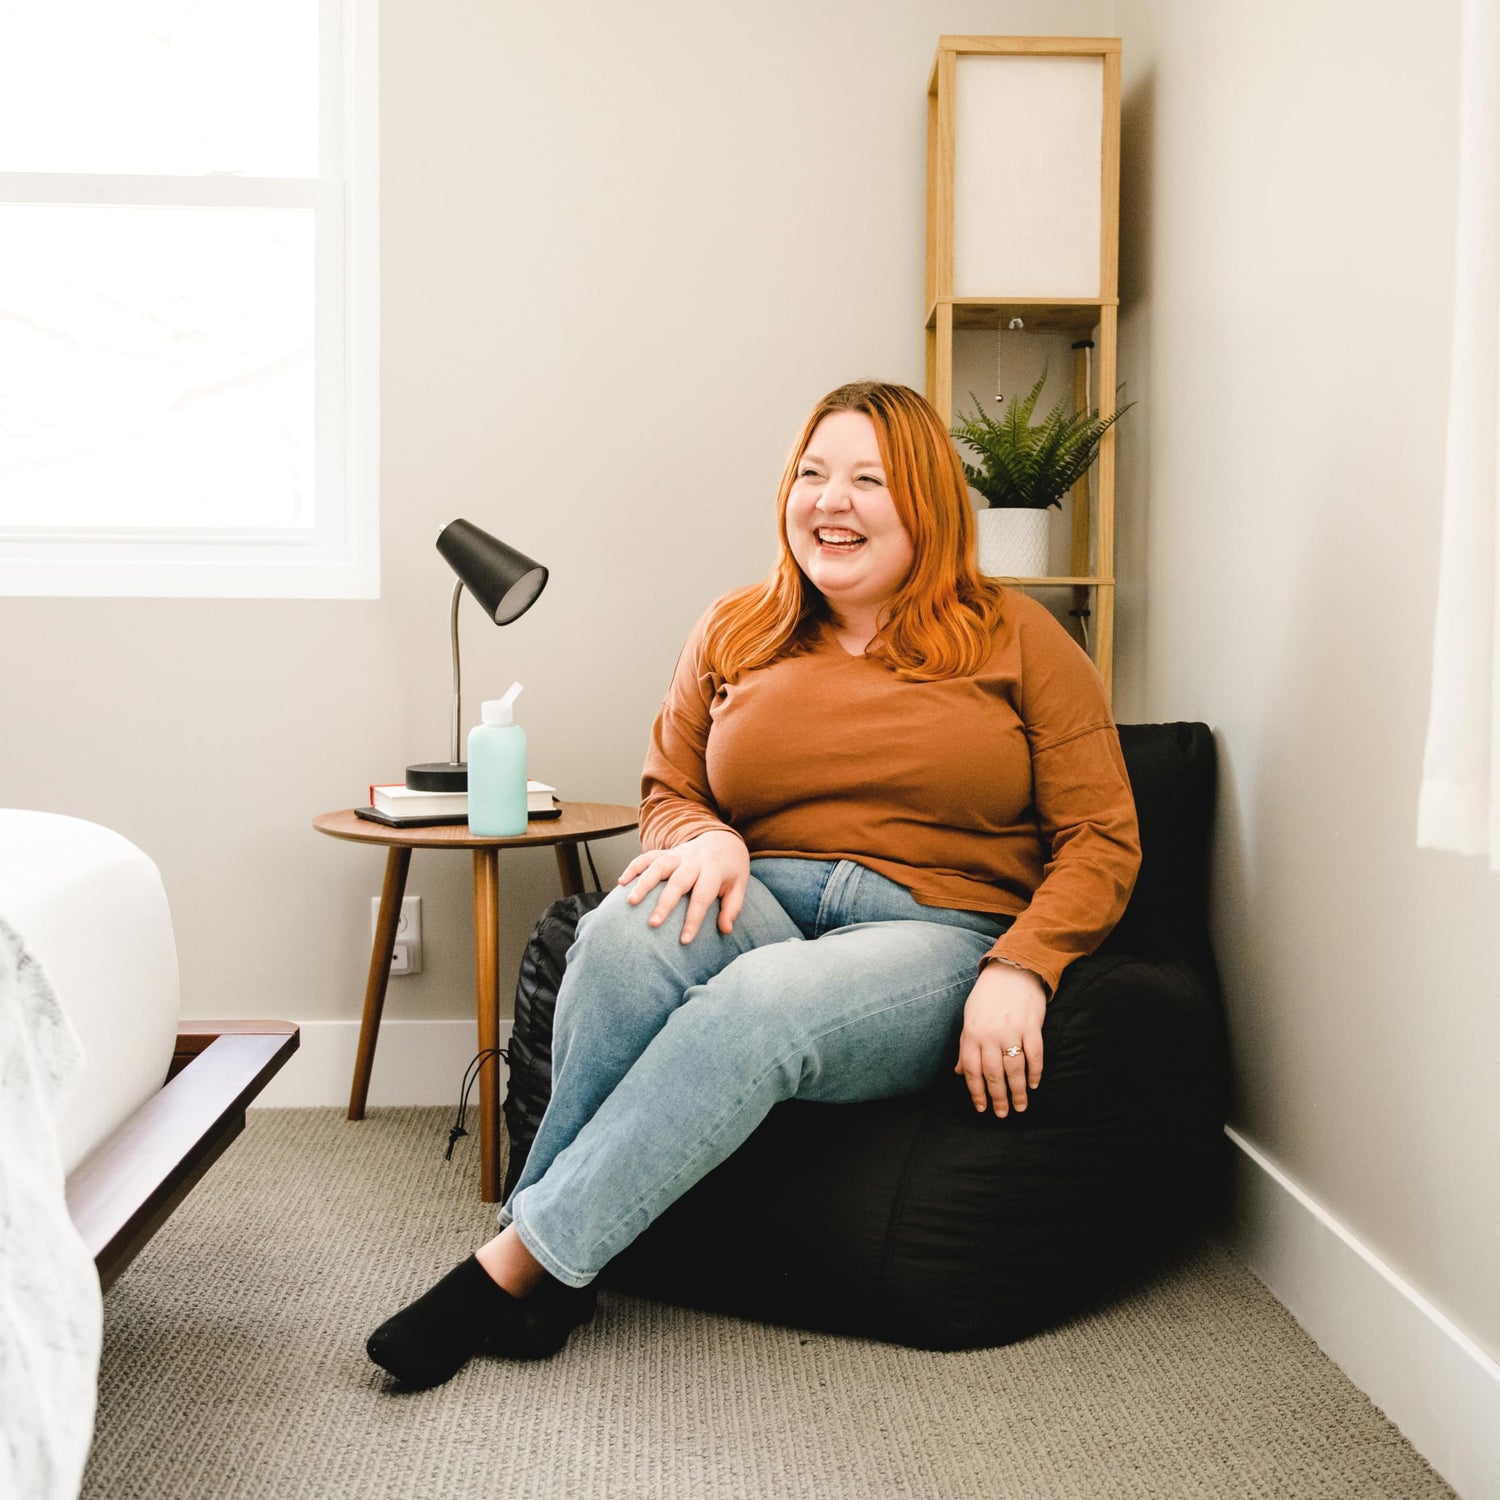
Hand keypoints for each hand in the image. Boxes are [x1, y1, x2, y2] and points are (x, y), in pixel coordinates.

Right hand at [618, 829, 750, 944]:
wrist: (724, 840)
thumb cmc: (730, 869)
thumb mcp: (739, 886)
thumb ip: (732, 907)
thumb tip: (726, 930)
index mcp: (713, 870)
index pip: (702, 897)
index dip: (693, 919)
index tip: (685, 940)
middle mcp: (694, 861)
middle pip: (677, 881)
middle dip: (664, 903)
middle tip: (653, 923)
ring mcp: (678, 854)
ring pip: (658, 866)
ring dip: (643, 883)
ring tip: (630, 902)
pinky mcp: (667, 851)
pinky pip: (647, 856)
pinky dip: (634, 867)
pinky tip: (621, 882)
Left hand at [953, 961, 1046, 1116]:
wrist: (1012, 970)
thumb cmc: (987, 996)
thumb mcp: (970, 1018)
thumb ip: (966, 1046)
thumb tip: (960, 1072)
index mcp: (972, 1034)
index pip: (972, 1071)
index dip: (977, 1093)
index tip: (982, 1108)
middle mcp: (990, 1035)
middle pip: (993, 1075)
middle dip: (997, 1098)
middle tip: (1002, 1114)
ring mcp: (1012, 1031)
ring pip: (1014, 1070)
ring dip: (1017, 1092)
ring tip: (1020, 1107)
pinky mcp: (1032, 1027)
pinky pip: (1034, 1056)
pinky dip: (1035, 1073)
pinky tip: (1033, 1085)